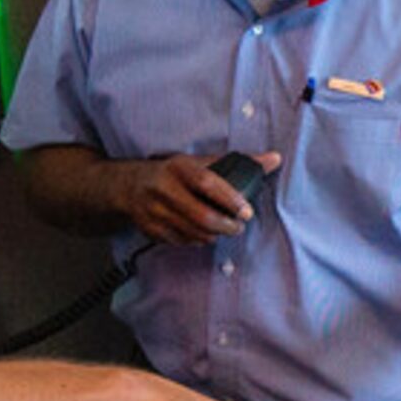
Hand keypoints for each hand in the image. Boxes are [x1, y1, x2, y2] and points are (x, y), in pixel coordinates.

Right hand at [123, 152, 278, 246]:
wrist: (126, 185)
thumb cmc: (171, 172)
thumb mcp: (198, 161)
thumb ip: (237, 161)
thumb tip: (274, 159)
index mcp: (178, 167)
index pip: (207, 184)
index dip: (229, 199)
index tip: (247, 212)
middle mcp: (163, 188)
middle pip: (200, 216)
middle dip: (225, 226)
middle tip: (238, 227)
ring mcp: (154, 211)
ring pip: (192, 232)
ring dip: (213, 235)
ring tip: (224, 230)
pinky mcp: (150, 229)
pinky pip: (181, 241)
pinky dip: (197, 241)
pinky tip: (204, 234)